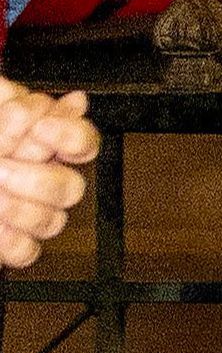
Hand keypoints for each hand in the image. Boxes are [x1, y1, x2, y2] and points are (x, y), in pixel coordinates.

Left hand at [0, 82, 94, 268]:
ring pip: (51, 222)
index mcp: (28, 138)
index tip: (44, 131)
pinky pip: (26, 251)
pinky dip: (9, 239)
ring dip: (18, 208)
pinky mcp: (9, 242)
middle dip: (37, 179)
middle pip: (71, 188)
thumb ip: (15, 105)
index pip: (82, 142)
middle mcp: (31, 175)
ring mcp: (21, 212)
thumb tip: (76, 102)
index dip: (74, 138)